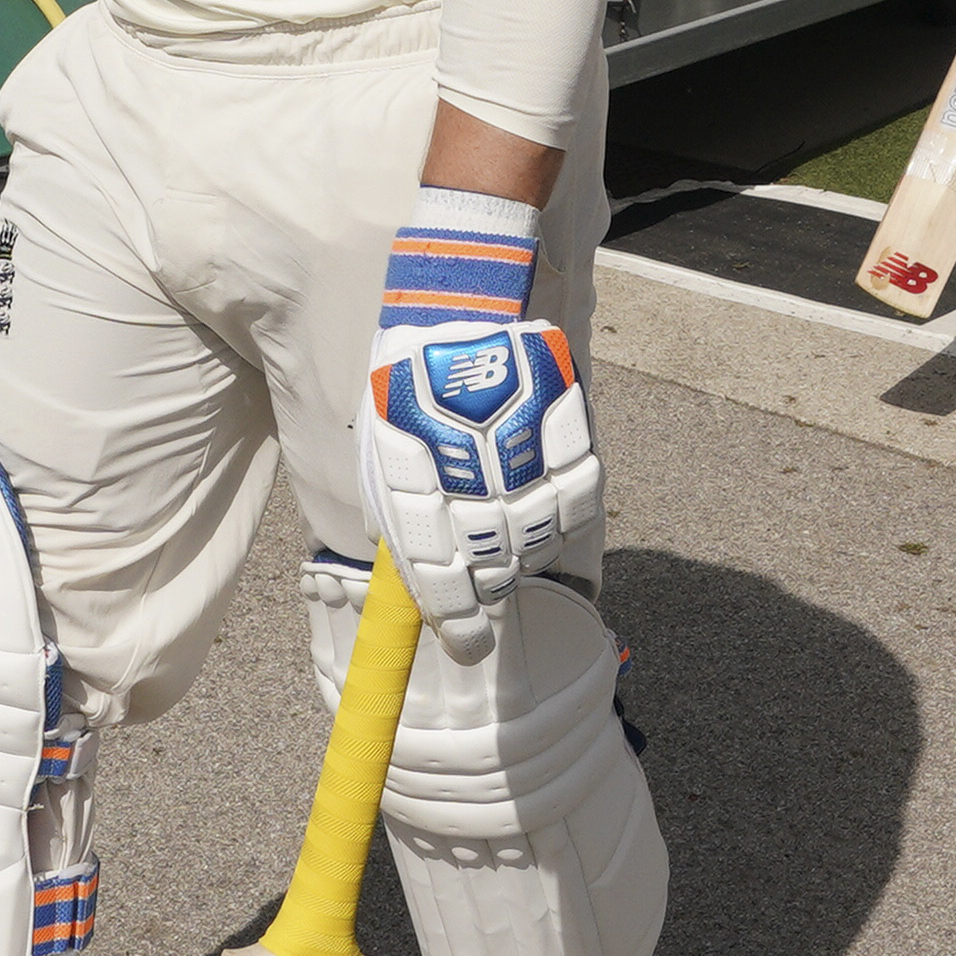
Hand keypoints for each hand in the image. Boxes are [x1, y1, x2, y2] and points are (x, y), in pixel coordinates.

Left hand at [355, 189, 601, 661]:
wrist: (461, 308)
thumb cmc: (411, 380)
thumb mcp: (382, 445)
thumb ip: (396, 510)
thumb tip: (410, 576)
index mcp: (415, 476)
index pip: (437, 571)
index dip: (452, 620)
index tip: (462, 646)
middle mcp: (473, 470)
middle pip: (490, 567)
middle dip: (482, 596)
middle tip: (476, 609)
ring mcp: (525, 454)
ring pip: (533, 540)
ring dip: (517, 556)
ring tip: (499, 542)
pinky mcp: (566, 433)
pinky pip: (574, 502)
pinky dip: (557, 518)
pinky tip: (536, 512)